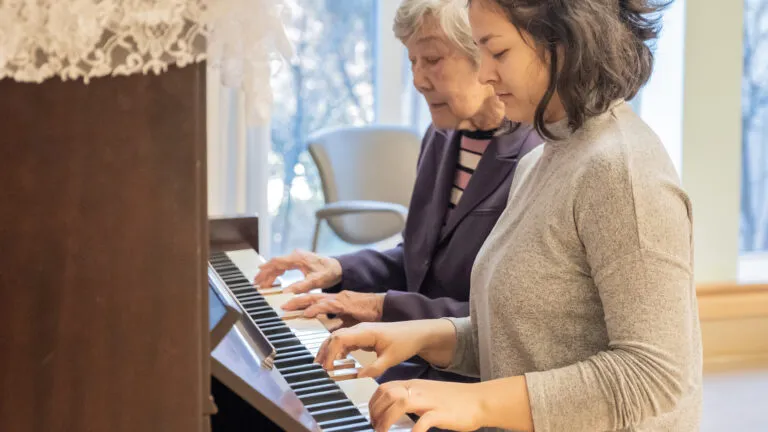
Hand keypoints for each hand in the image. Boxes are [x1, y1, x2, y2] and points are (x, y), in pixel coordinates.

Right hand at [254, 249, 341, 292]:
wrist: (339, 268)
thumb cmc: (329, 273)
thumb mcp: (315, 281)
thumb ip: (300, 287)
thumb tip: (286, 293)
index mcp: (297, 258)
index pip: (276, 262)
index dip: (265, 270)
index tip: (258, 278)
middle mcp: (295, 255)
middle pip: (275, 263)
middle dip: (265, 273)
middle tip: (256, 283)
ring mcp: (297, 257)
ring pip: (279, 264)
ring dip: (270, 273)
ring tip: (262, 283)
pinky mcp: (299, 261)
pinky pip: (284, 265)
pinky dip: (277, 272)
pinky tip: (273, 279)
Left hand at [281, 291, 383, 325]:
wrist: (382, 307)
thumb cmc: (367, 314)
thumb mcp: (349, 321)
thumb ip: (337, 326)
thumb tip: (329, 335)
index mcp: (335, 300)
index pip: (315, 299)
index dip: (302, 302)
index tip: (289, 305)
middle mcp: (335, 297)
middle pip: (311, 296)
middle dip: (296, 299)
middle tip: (282, 304)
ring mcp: (340, 299)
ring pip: (316, 298)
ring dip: (301, 302)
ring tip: (289, 305)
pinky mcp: (345, 303)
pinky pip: (328, 305)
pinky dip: (317, 309)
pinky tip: (308, 312)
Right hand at [314, 319, 456, 377]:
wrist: (416, 332)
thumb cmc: (405, 342)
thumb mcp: (391, 358)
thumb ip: (374, 368)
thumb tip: (358, 376)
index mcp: (365, 332)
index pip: (340, 338)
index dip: (330, 352)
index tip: (327, 367)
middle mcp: (360, 329)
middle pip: (335, 337)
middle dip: (325, 352)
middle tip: (318, 368)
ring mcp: (361, 331)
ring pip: (338, 338)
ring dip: (329, 351)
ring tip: (323, 366)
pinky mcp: (363, 336)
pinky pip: (346, 341)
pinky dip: (338, 351)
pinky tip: (336, 362)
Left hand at [369, 380, 484, 431]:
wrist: (479, 400)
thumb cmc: (454, 400)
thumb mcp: (428, 393)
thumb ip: (412, 398)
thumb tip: (394, 408)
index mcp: (414, 385)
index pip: (384, 388)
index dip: (373, 403)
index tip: (371, 416)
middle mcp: (419, 390)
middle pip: (387, 394)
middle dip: (375, 412)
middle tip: (375, 427)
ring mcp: (429, 401)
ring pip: (399, 404)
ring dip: (386, 420)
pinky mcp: (441, 413)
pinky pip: (423, 422)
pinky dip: (413, 431)